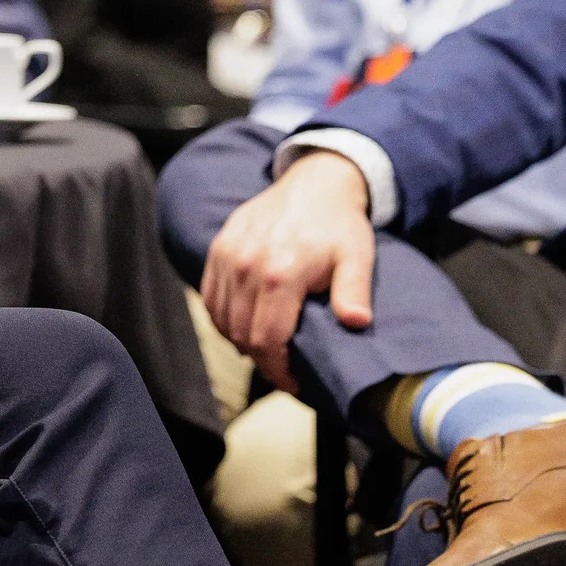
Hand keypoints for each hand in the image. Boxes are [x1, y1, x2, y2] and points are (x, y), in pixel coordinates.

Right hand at [202, 151, 375, 392]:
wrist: (314, 182)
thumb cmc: (338, 225)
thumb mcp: (356, 257)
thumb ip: (354, 291)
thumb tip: (356, 323)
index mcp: (280, 272)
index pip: (267, 340)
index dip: (279, 371)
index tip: (296, 383)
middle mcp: (246, 265)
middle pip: (242, 335)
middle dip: (262, 362)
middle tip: (283, 371)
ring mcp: (227, 255)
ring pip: (221, 320)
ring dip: (240, 341)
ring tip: (266, 350)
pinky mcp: (218, 248)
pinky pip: (209, 297)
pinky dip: (223, 319)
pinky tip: (244, 324)